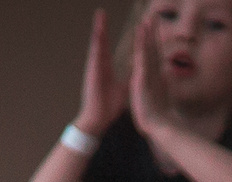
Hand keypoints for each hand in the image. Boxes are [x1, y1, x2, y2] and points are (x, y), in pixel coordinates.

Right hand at [74, 7, 124, 132]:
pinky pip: (96, 57)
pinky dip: (98, 45)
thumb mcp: (123, 87)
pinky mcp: (93, 74)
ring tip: (100, 16)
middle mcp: (98, 65)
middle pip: (100, 42)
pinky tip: (99, 35)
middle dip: (101, 26)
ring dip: (98, 31)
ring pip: (97, 46)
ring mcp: (94, 69)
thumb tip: (138, 71)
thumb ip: (130, 77)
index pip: (106, 46)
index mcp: (104, 67)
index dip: (108, 33)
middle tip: (101, 11)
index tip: (108, 20)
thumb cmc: (108, 104)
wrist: (98, 119)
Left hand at [126, 11, 176, 138]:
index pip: (154, 56)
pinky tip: (141, 34)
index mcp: (155, 78)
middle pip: (153, 49)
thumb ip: (160, 90)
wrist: (161, 127)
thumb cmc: (160, 118)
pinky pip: (142, 56)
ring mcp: (150, 75)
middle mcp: (154, 74)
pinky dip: (142, 44)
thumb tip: (165, 86)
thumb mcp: (159, 101)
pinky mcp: (144, 78)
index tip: (153, 31)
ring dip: (148, 34)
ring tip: (147, 19)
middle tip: (153, 17)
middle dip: (153, 33)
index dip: (154, 42)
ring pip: (148, 50)